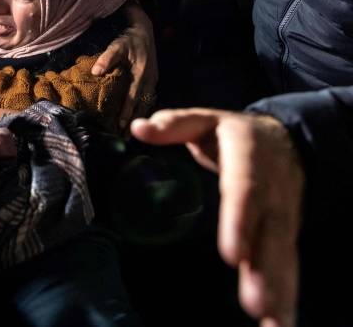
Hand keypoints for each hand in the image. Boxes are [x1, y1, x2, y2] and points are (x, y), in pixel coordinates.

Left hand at [93, 4, 157, 131]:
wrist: (144, 30)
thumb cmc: (129, 39)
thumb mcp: (117, 45)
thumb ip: (107, 58)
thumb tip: (95, 72)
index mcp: (142, 74)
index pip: (134, 97)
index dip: (127, 112)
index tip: (120, 125)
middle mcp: (151, 80)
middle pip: (143, 105)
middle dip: (135, 122)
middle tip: (126, 138)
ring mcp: (153, 80)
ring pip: (148, 103)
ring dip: (140, 118)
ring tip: (131, 134)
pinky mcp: (153, 80)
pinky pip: (149, 98)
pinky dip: (143, 110)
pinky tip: (138, 119)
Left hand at [131, 109, 303, 326]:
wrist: (287, 139)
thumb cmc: (233, 133)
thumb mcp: (205, 119)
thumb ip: (174, 124)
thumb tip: (139, 128)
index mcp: (250, 159)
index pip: (245, 191)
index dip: (241, 222)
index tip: (232, 254)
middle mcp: (271, 191)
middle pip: (270, 233)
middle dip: (264, 270)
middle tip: (255, 303)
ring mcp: (282, 216)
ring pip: (282, 255)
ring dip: (279, 291)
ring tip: (273, 324)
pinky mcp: (285, 235)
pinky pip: (287, 266)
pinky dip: (287, 296)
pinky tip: (280, 323)